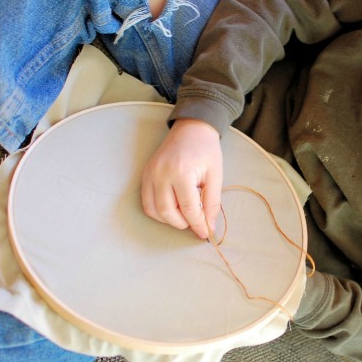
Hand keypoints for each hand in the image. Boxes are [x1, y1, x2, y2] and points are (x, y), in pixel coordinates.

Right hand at [140, 118, 222, 239]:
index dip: (198, 224)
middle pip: (167, 212)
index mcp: (181, 172)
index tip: (206, 234)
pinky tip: (172, 207)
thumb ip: (212, 203)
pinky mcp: (145, 174)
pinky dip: (158, 211)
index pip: (188, 208)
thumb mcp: (215, 175)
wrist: (191, 128)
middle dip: (183, 223)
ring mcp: (150, 173)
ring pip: (154, 210)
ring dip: (169, 219)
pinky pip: (146, 201)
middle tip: (196, 221)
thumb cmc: (206, 150)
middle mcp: (161, 173)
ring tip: (184, 213)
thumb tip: (208, 227)